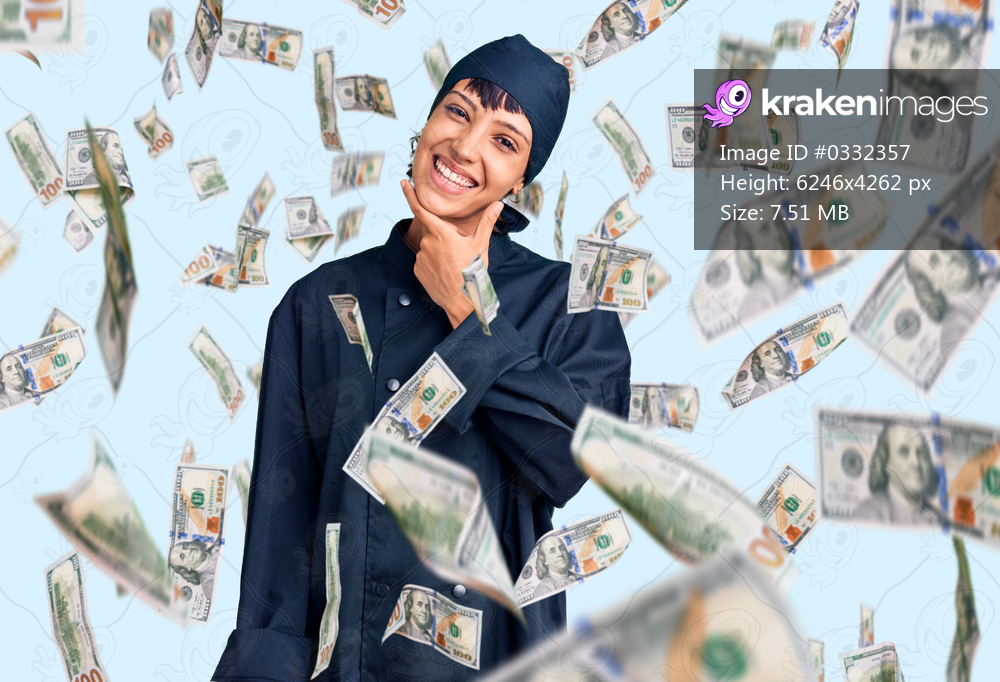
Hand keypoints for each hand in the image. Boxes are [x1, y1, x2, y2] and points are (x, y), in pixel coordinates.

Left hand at [399, 179, 503, 327]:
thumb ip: (486, 222)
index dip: (410, 195)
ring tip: (454, 264)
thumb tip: (497, 204)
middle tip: (459, 251)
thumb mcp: (481, 245)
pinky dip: (434, 262)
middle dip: (445, 237)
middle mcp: (428, 243)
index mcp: (442, 233)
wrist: (461, 299)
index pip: (422, 209)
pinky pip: (425, 260)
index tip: (404, 183)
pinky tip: (445, 271)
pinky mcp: (418, 269)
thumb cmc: (472, 271)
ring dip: (440, 251)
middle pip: (434, 232)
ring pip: (430, 247)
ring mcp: (421, 257)